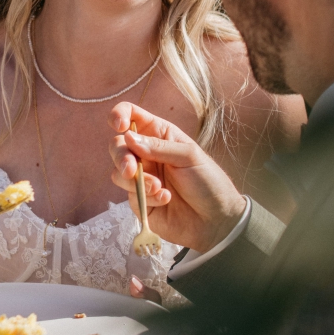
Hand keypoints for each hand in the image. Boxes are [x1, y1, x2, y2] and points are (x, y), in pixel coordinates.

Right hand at [108, 103, 247, 252]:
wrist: (216, 219)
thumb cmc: (208, 181)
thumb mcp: (188, 156)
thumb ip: (158, 146)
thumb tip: (127, 137)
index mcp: (159, 135)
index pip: (132, 116)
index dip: (119, 115)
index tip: (119, 126)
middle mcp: (147, 154)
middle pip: (117, 146)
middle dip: (120, 156)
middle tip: (131, 168)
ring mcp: (142, 178)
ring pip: (118, 172)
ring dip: (135, 180)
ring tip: (158, 187)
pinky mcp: (140, 201)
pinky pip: (130, 195)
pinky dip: (147, 196)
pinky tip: (166, 199)